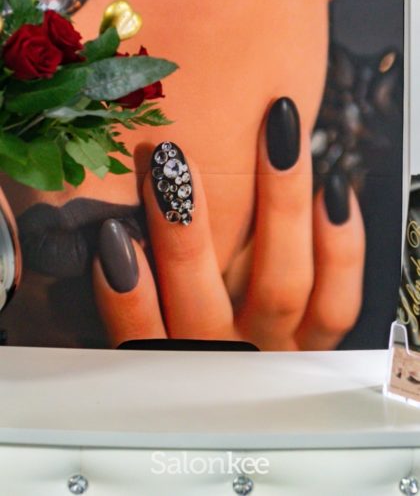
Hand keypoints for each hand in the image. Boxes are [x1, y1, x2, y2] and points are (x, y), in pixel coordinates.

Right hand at [93, 98, 364, 349]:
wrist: (256, 369)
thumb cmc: (193, 320)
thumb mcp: (160, 316)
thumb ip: (141, 278)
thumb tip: (126, 202)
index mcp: (171, 359)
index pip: (139, 337)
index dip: (126, 295)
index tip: (115, 231)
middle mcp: (224, 359)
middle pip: (204, 304)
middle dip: (184, 234)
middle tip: (171, 161)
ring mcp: (278, 349)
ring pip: (280, 287)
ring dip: (278, 207)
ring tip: (276, 136)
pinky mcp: (321, 340)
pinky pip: (337, 300)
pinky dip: (338, 245)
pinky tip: (332, 190)